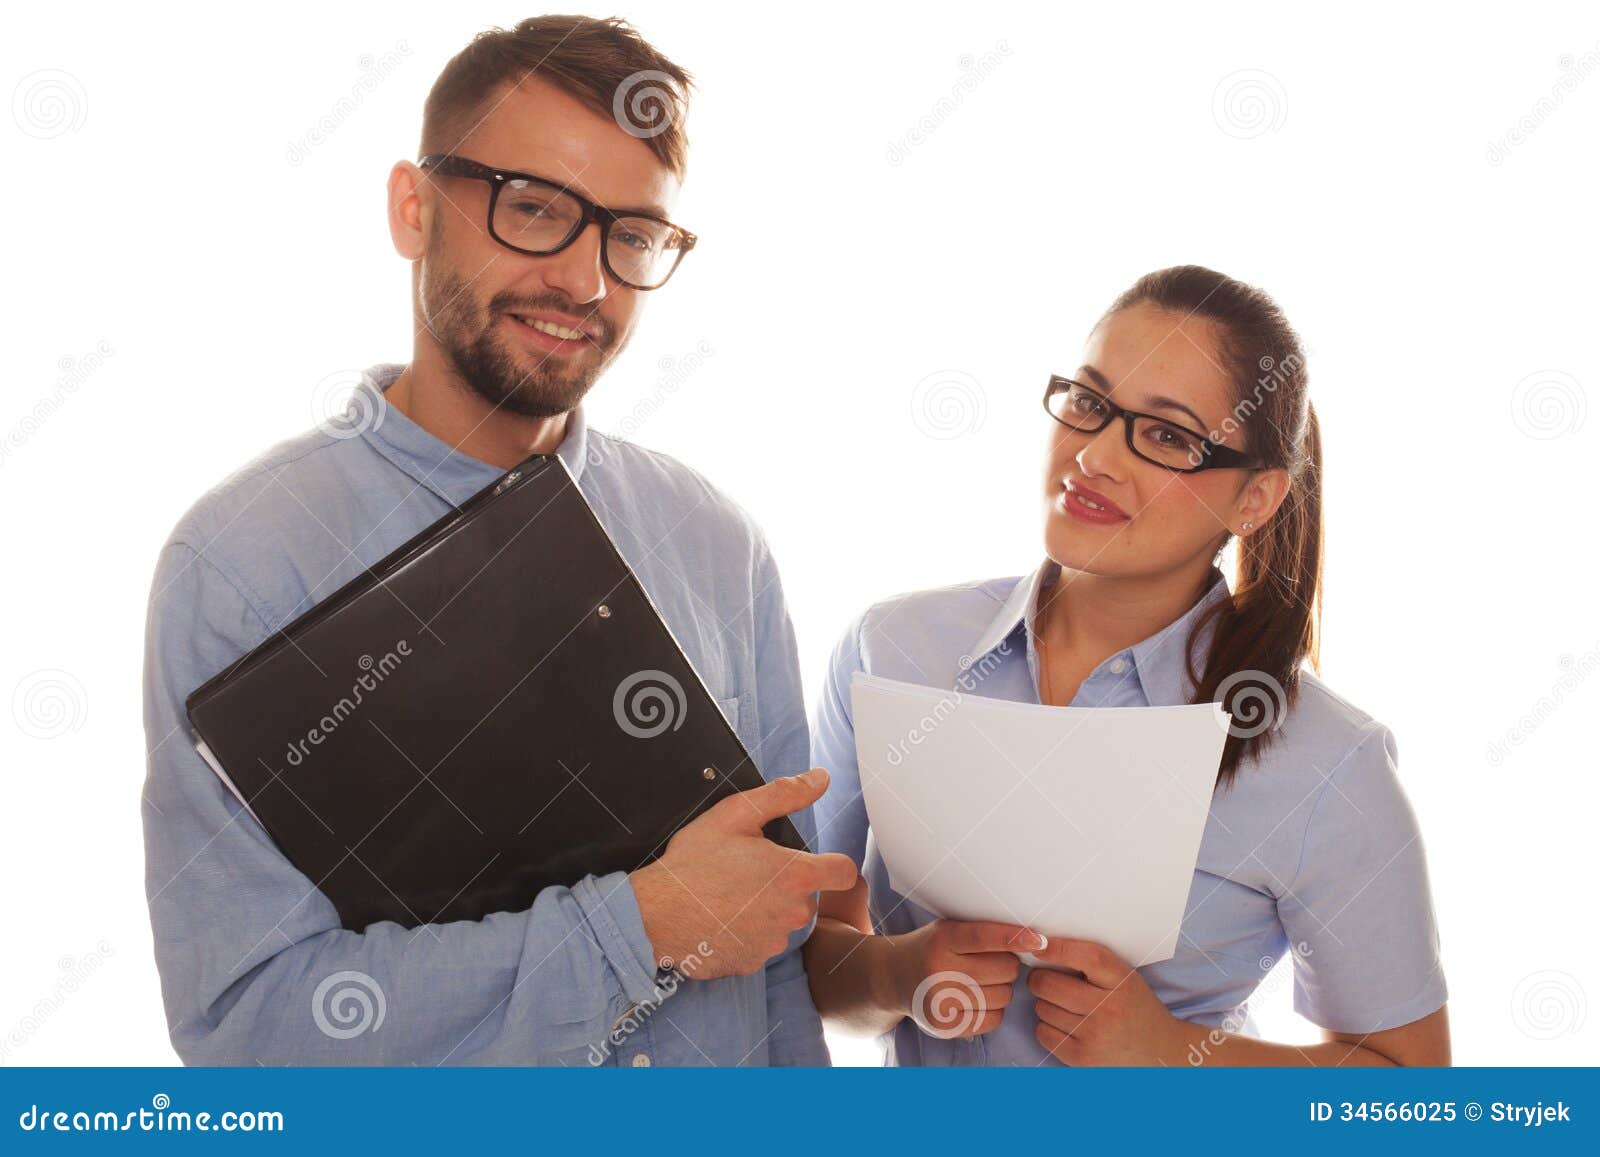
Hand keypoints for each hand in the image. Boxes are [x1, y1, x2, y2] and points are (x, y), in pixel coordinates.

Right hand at [629, 768, 857, 979]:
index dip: (832, 864)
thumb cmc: (693, 863)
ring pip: (783, 921)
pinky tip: (720, 919)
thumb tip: (820, 778)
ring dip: (766, 910)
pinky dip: (746, 933)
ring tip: (729, 896)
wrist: (653, 916)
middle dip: (787, 884)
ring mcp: (773, 943)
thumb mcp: (735, 814)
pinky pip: (759, 944)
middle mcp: (793, 914)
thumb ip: (784, 795)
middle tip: (748, 872)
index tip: (811, 862)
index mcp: (795, 875)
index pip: (844, 873)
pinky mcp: (752, 963)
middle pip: (808, 896)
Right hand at [889, 920, 1045, 1038]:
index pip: (985, 937)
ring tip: (983, 980)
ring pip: (1003, 996)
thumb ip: (982, 931)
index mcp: (942, 939)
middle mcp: (939, 969)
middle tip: (995, 962)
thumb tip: (1032, 941)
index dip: (1015, 938)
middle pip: (1003, 969)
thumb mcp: (948, 929)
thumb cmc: (931, 948)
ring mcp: (941, 1001)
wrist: (893, 977)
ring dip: (1003, 988)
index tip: (1039, 941)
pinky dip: (994, 1010)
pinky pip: (993, 1020)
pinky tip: (977, 999)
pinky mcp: (945, 1026)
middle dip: (1008, 965)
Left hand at [1026, 937, 1183, 1064]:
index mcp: (1122, 982)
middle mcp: (1109, 1010)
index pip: (1086, 957)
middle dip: (1039, 978)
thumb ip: (1094, 963)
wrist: (1160, 1052)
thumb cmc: (1135, 1008)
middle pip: (1049, 984)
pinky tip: (1065, 1026)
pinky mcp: (1083, 1059)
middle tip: (1045, 979)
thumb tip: (1044, 948)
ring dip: (1045, 1004)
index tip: (1040, 946)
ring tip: (1064, 1006)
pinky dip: (1046, 1027)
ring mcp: (1095, 1037)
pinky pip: (1043, 1033)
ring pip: (1042, 1008)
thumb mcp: (1125, 978)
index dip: (1057, 948)